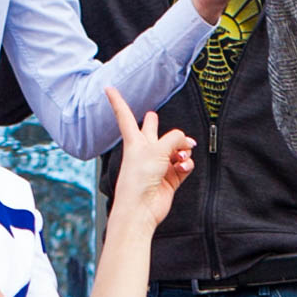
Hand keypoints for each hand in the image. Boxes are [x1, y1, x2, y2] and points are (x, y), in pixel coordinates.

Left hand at [104, 87, 197, 224]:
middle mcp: (145, 152)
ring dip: (183, 150)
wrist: (141, 208)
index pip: (125, 116)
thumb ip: (175, 139)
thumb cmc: (139, 179)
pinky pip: (183, 165)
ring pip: (175, 149)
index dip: (117, 101)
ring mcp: (158, 165)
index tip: (108, 88)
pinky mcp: (170, 178)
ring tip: (182, 156)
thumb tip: (188, 143)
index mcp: (134, 141)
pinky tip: (184, 166)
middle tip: (152, 115)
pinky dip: (187, 165)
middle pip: (151, 132)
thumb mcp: (158, 149)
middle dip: (154, 124)